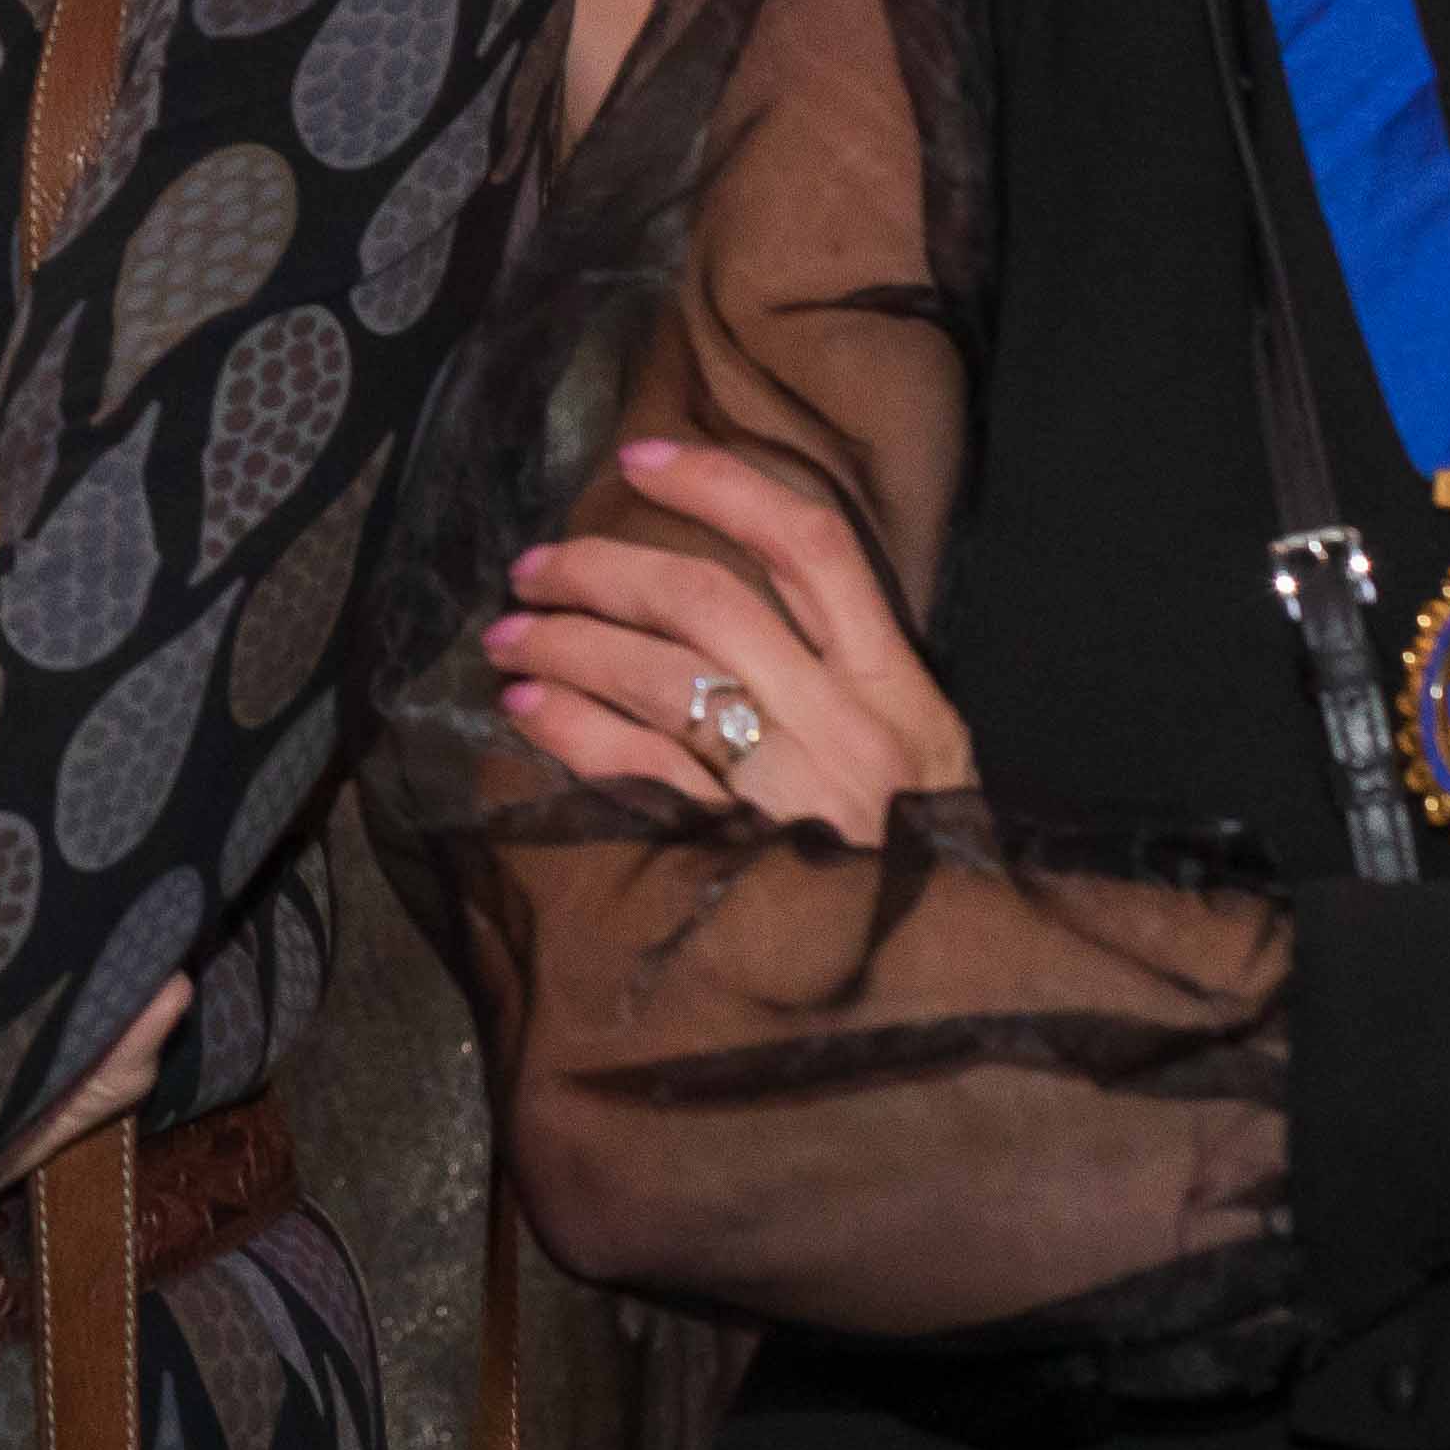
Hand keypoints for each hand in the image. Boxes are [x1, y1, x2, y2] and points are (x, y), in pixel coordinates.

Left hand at [482, 435, 970, 833]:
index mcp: (898, 692)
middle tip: (534, 567)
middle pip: (705, 602)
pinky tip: (527, 710)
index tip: (640, 459)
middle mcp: (844, 727)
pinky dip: (568, 725)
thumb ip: (849, 684)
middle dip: (604, 569)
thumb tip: (719, 610)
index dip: (722, 487)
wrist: (939, 990)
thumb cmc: (918, 871)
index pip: (813, 548)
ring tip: (510, 638)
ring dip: (566, 642)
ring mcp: (787, 793)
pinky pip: (632, 766)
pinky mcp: (733, 853)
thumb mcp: (924, 764)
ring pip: (657, 674)